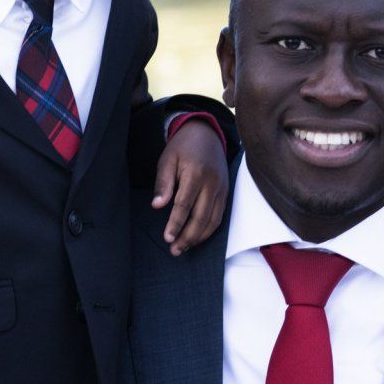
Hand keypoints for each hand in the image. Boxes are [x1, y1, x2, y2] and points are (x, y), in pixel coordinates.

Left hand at [153, 117, 227, 254]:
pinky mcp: (226, 193)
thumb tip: (157, 206)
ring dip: (199, 237)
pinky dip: (209, 230)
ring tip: (184, 247)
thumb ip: (163, 184)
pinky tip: (198, 237)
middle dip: (188, 236)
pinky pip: (220, 216)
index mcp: (196, 173)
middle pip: (201, 217)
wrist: (206, 134)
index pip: (185, 205)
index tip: (168, 238)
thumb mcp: (167, 160)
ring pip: (213, 220)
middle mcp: (212, 183)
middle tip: (175, 250)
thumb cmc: (183, 147)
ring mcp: (222, 189)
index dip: (176, 223)